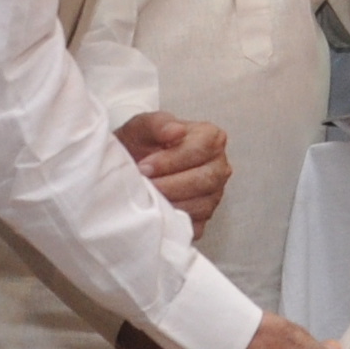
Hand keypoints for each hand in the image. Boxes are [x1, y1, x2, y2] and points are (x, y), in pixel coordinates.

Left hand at [117, 110, 228, 225]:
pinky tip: (155, 212)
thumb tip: (176, 130)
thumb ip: (157, 124)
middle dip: (170, 184)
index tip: (144, 166)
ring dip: (170, 203)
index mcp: (211, 138)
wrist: (130, 169)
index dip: (171, 160)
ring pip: (202, 204)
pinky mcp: (204, 218)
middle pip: (205, 179)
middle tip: (144, 184)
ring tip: (147, 197)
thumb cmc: (139, 145)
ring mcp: (215, 195)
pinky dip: (174, 221)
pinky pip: (195, 224)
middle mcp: (219, 167)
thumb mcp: (140, 127)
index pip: (201, 150)